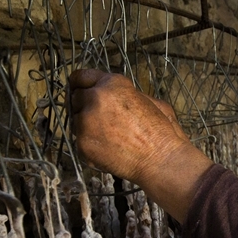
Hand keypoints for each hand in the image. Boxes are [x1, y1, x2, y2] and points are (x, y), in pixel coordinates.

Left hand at [68, 69, 212, 221]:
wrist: (161, 160)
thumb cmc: (162, 132)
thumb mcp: (149, 99)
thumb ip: (124, 94)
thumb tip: (114, 96)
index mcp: (112, 84)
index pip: (80, 77)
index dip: (80, 85)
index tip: (80, 92)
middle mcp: (95, 98)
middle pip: (75, 99)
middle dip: (85, 107)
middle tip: (102, 120)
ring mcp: (85, 122)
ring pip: (75, 121)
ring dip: (87, 127)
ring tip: (110, 137)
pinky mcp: (82, 144)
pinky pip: (80, 142)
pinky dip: (91, 146)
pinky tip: (109, 150)